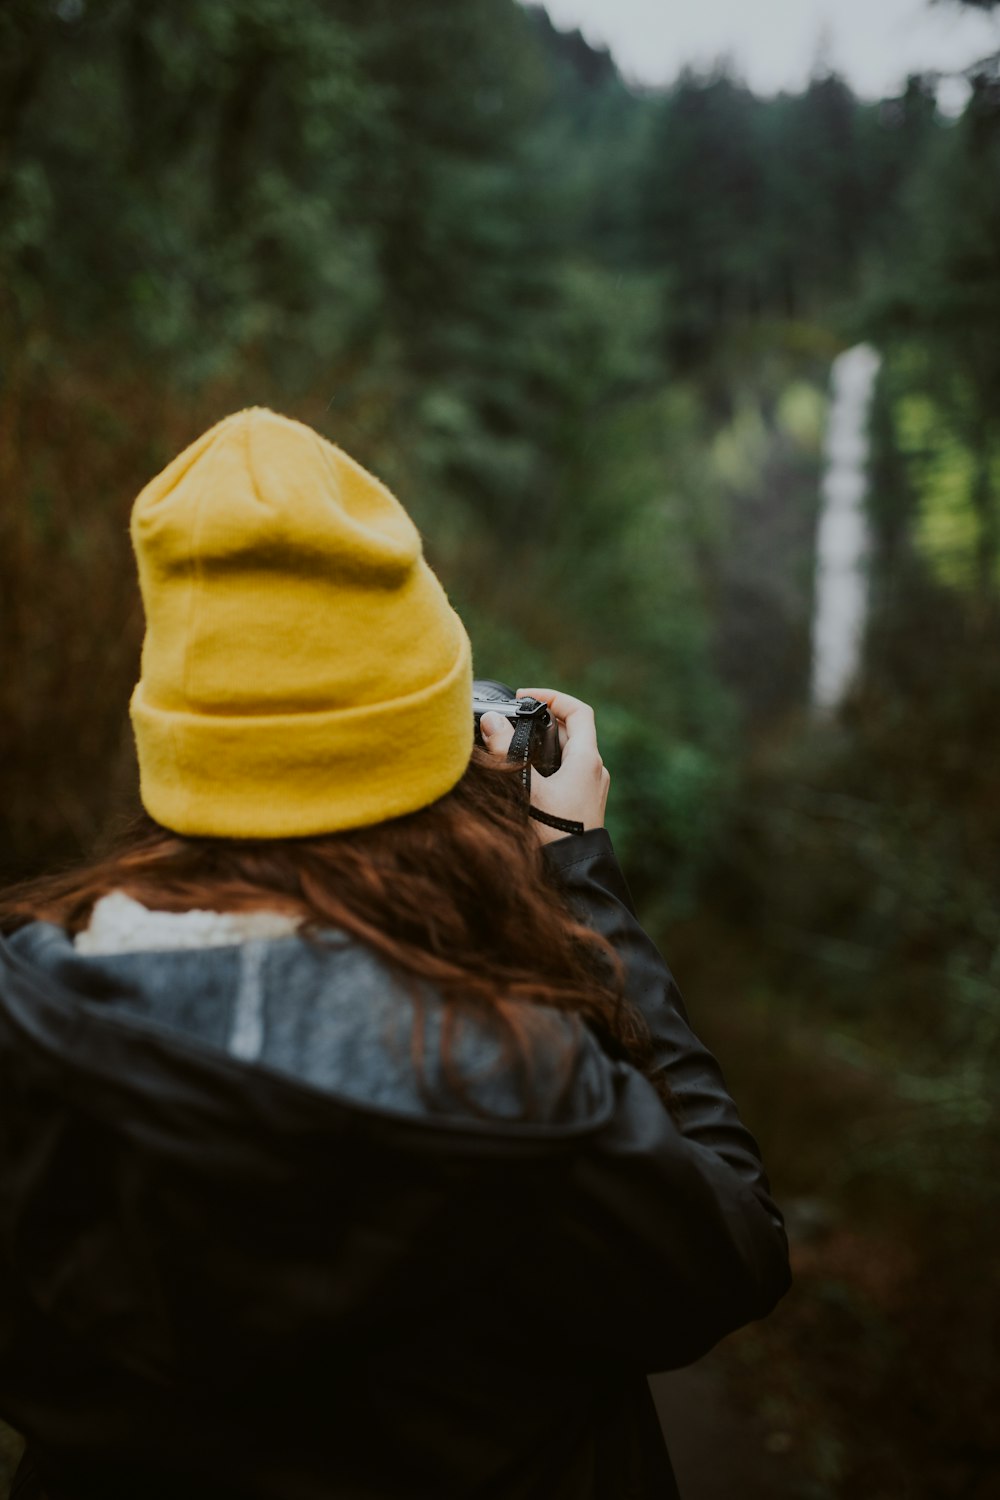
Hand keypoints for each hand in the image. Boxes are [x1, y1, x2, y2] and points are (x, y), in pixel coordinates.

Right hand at [479, 687, 610, 844]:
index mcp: (587, 759)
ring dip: (541, 745)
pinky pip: (565, 773)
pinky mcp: (582, 804)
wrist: (573, 874)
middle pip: (569, 731)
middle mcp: (593, 770)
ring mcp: (589, 788)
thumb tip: (491, 721)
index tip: (526, 697)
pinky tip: (523, 776)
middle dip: (540, 722)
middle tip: (512, 721)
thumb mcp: (526, 788)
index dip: (553, 697)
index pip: (578, 711)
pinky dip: (545, 765)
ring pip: (566, 753)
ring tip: (512, 746)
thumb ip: (506, 752)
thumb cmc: (554, 832)